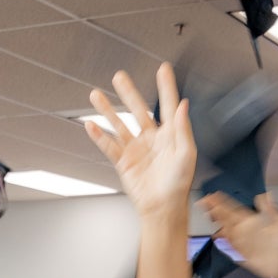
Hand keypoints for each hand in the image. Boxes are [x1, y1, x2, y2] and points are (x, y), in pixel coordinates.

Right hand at [85, 64, 194, 219]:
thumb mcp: (186, 154)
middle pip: (138, 109)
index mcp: (170, 135)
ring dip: (107, 109)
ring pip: (119, 124)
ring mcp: (136, 150)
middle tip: (120, 76)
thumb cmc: (178, 185)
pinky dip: (99, 135)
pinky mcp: (123, 162)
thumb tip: (183, 105)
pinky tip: (91, 124)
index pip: (168, 104)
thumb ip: (183, 128)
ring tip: (96, 94)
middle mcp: (152, 139)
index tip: (163, 69)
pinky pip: (109, 145)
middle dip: (128, 92)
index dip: (166, 86)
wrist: (162, 209)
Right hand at [201, 193, 277, 277]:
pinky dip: (225, 238)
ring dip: (218, 221)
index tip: (213, 195)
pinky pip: (230, 242)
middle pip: (226, 216)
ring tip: (209, 212)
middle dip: (215, 208)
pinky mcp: (241, 251)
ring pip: (226, 228)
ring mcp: (242, 240)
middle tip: (204, 201)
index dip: (223, 201)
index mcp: (252, 220)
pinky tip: (218, 232)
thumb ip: (272, 209)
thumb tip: (267, 195)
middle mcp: (245, 229)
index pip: (234, 208)